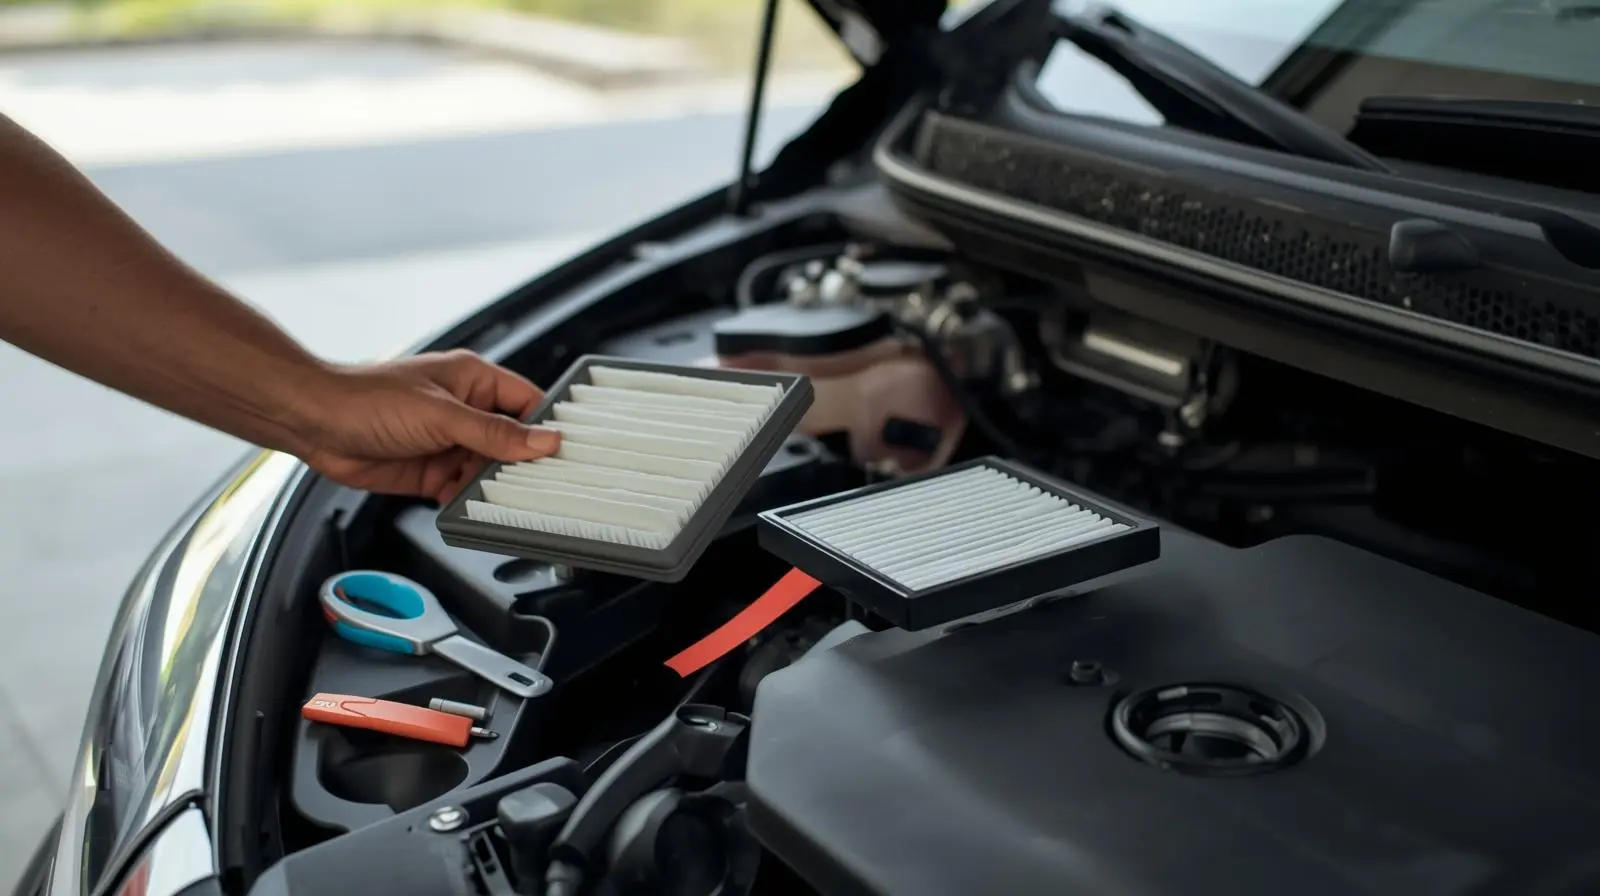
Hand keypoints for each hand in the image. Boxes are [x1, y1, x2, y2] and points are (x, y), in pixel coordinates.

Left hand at [298, 350, 560, 502]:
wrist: (314, 423)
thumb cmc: (367, 399)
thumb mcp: (441, 414)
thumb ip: (494, 432)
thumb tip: (543, 440)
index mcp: (473, 380)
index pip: (527, 402)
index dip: (547, 426)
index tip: (565, 451)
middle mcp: (464, 411)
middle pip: (511, 442)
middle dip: (521, 464)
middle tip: (541, 485)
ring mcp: (447, 442)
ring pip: (487, 470)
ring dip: (492, 487)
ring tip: (503, 501)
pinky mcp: (430, 471)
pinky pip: (462, 490)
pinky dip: (468, 502)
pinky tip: (470, 509)